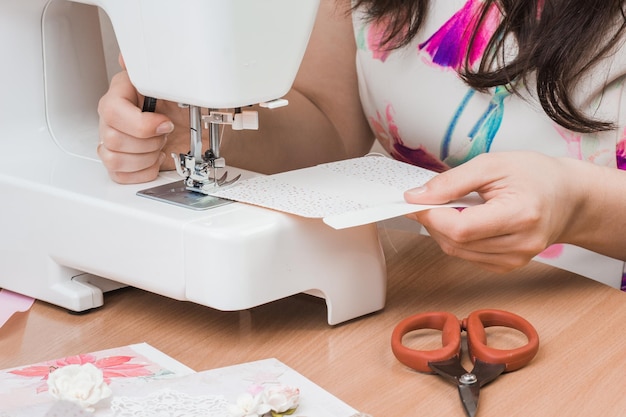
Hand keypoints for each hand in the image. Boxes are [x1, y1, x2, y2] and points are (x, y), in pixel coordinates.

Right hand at [97, 56, 187, 182]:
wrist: (198, 130)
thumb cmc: (187, 108)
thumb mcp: (181, 86)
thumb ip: (157, 72)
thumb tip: (126, 58)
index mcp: (123, 92)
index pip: (113, 110)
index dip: (142, 124)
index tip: (165, 124)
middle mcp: (113, 116)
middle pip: (112, 138)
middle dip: (147, 143)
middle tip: (165, 135)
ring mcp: (112, 139)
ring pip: (113, 158)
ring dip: (145, 158)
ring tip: (158, 147)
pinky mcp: (119, 161)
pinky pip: (118, 174)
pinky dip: (143, 171)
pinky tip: (154, 159)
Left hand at [404, 152, 583, 271]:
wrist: (568, 198)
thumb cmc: (536, 176)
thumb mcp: (492, 164)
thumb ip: (452, 181)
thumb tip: (417, 196)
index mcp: (521, 215)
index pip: (462, 228)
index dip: (431, 216)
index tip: (414, 200)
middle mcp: (521, 244)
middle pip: (455, 242)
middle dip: (432, 220)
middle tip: (426, 199)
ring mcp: (516, 260)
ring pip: (457, 251)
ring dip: (442, 229)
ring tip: (450, 206)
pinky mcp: (508, 266)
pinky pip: (467, 255)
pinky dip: (456, 238)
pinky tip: (464, 220)